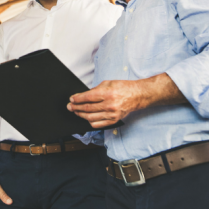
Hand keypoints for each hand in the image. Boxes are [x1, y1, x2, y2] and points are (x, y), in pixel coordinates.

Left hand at [67, 74, 186, 127]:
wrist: (137, 96)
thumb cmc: (123, 88)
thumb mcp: (108, 83)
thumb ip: (95, 90)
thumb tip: (82, 96)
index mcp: (108, 93)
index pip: (88, 97)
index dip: (77, 99)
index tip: (71, 99)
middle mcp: (110, 105)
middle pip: (88, 108)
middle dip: (76, 107)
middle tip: (70, 106)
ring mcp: (112, 114)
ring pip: (91, 117)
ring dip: (81, 115)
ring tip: (76, 112)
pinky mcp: (114, 120)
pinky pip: (98, 124)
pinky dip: (90, 122)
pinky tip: (86, 118)